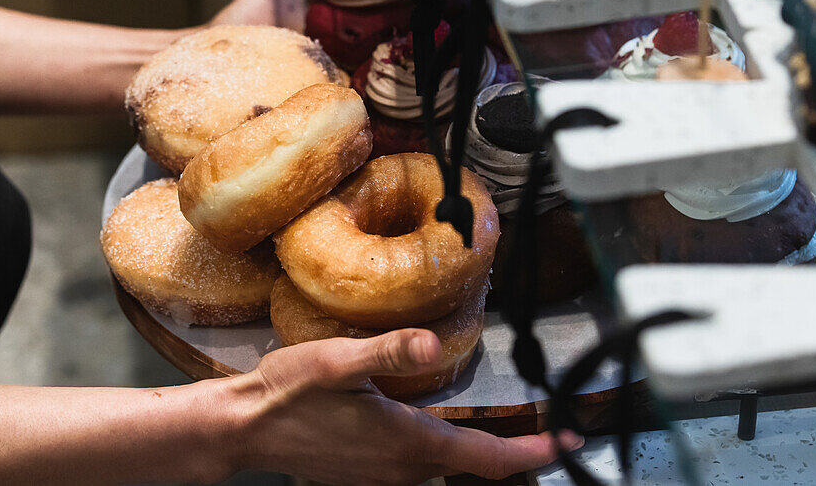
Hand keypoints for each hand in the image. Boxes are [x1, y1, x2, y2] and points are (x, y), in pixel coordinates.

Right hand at [221, 329, 583, 484]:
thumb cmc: (288, 393)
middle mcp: (401, 469)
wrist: (243, 429)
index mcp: (407, 442)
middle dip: (513, 451)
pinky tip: (437, 429)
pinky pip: (418, 468)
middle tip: (549, 430)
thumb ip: (386, 352)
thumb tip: (431, 343)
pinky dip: (443, 453)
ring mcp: (382, 476)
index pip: (486, 459)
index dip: (534, 451)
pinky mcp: (364, 474)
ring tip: (506, 430)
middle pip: (472, 467)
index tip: (572, 442)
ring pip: (445, 469)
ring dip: (479, 454)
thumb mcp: (336, 362)